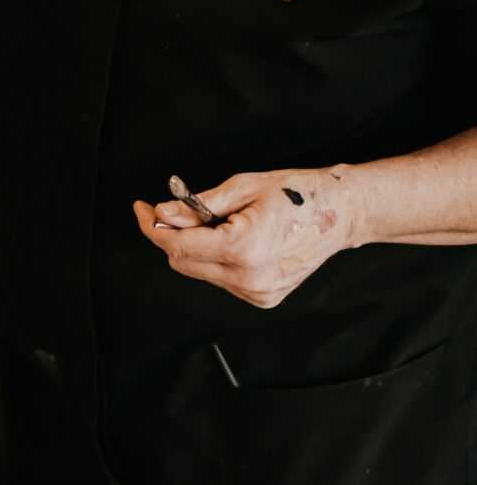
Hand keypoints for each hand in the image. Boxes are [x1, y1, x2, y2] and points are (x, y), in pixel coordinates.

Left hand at [135, 167, 358, 307]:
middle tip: (166, 210)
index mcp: (244, 248)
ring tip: (218, 222)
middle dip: (170, 236)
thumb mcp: (244, 186)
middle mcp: (249, 278)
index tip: (142, 209)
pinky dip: (215, 259)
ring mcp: (257, 292)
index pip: (178, 245)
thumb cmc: (298, 193)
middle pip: (183, 263)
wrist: (342, 214)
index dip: (153, 227)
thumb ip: (198, 205)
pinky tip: (232, 239)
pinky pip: (221, 279)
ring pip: (200, 272)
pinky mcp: (262, 298)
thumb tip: (163, 214)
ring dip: (194, 248)